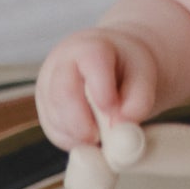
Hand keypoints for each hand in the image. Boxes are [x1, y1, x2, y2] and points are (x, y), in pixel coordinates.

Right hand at [36, 28, 160, 151]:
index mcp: (89, 47)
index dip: (102, 90)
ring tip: (102, 138)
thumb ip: (139, 100)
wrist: (112, 68)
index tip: (113, 110)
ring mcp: (47, 88)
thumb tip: (120, 125)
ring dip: (78, 134)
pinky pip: (55, 131)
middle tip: (99, 138)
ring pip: (55, 116)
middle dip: (81, 121)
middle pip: (62, 92)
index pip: (91, 62)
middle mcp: (61, 65)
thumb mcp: (143, 76)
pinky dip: (74, 141)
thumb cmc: (127, 69)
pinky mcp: (46, 111)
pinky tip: (92, 140)